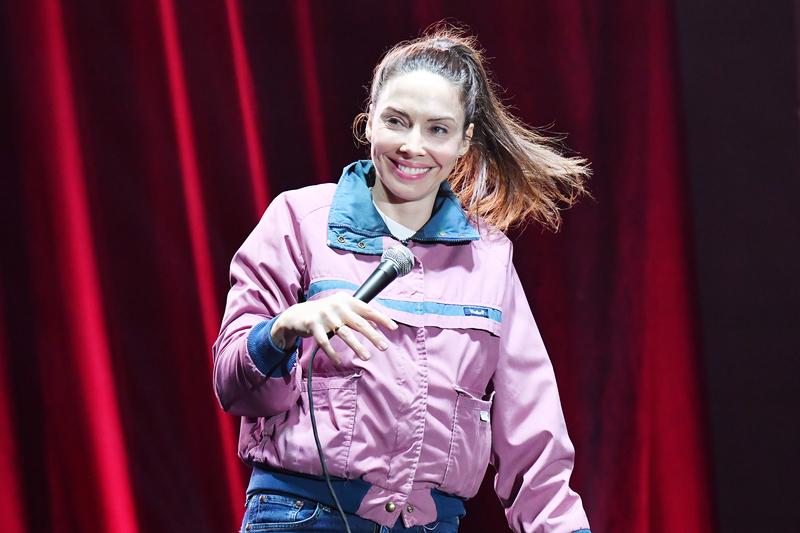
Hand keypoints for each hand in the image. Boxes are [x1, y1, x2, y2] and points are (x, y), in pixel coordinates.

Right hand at [270, 292, 397, 364]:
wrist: (297, 314)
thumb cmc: (324, 312)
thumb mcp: (342, 310)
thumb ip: (358, 317)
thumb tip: (376, 327)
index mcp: (346, 300)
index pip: (368, 309)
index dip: (382, 318)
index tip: (394, 328)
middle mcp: (336, 305)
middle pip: (359, 323)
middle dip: (373, 336)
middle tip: (384, 347)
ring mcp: (324, 315)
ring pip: (344, 333)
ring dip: (357, 346)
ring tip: (367, 357)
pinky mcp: (312, 325)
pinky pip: (325, 342)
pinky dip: (332, 353)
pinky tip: (339, 361)